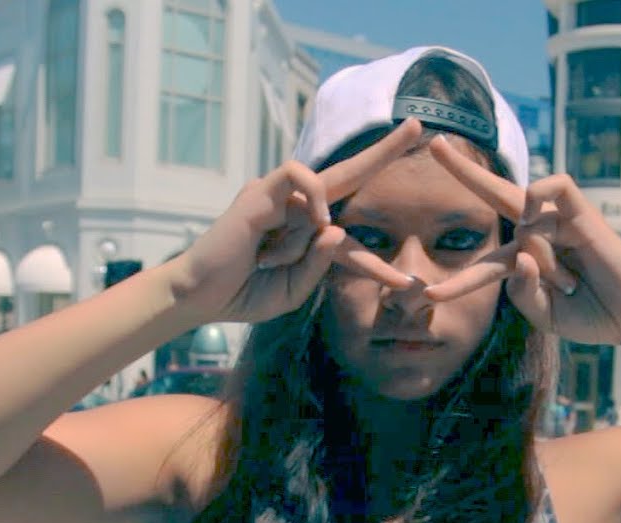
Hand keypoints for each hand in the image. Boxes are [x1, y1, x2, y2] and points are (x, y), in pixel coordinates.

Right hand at [171, 119, 425, 324]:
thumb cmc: (244, 294)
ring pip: (321, 203)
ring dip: (299, 243)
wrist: (202, 296)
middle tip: (419, 127)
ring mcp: (280, 197)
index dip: (378, 268)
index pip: (354, 246)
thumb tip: (335, 227)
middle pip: (350, 174)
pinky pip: (301, 176)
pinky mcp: (261, 190)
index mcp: (310, 239)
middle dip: (384, 151)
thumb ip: (320, 264)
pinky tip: (311, 221)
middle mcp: (299, 210)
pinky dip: (312, 198)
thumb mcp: (294, 289)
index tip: (408, 287)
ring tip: (267, 260)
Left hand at [423, 135, 620, 345]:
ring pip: (524, 220)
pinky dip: (541, 194)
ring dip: (542, 258)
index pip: (480, 266)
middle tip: (433, 144)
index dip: (456, 282)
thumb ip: (522, 292)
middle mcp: (535, 234)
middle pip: (493, 193)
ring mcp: (558, 221)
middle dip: (463, 170)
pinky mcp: (583, 212)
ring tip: (568, 281)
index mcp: (521, 263)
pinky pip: (555, 186)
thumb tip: (520, 252)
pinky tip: (537, 213)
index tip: (426, 293)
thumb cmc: (589, 315)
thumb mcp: (544, 314)